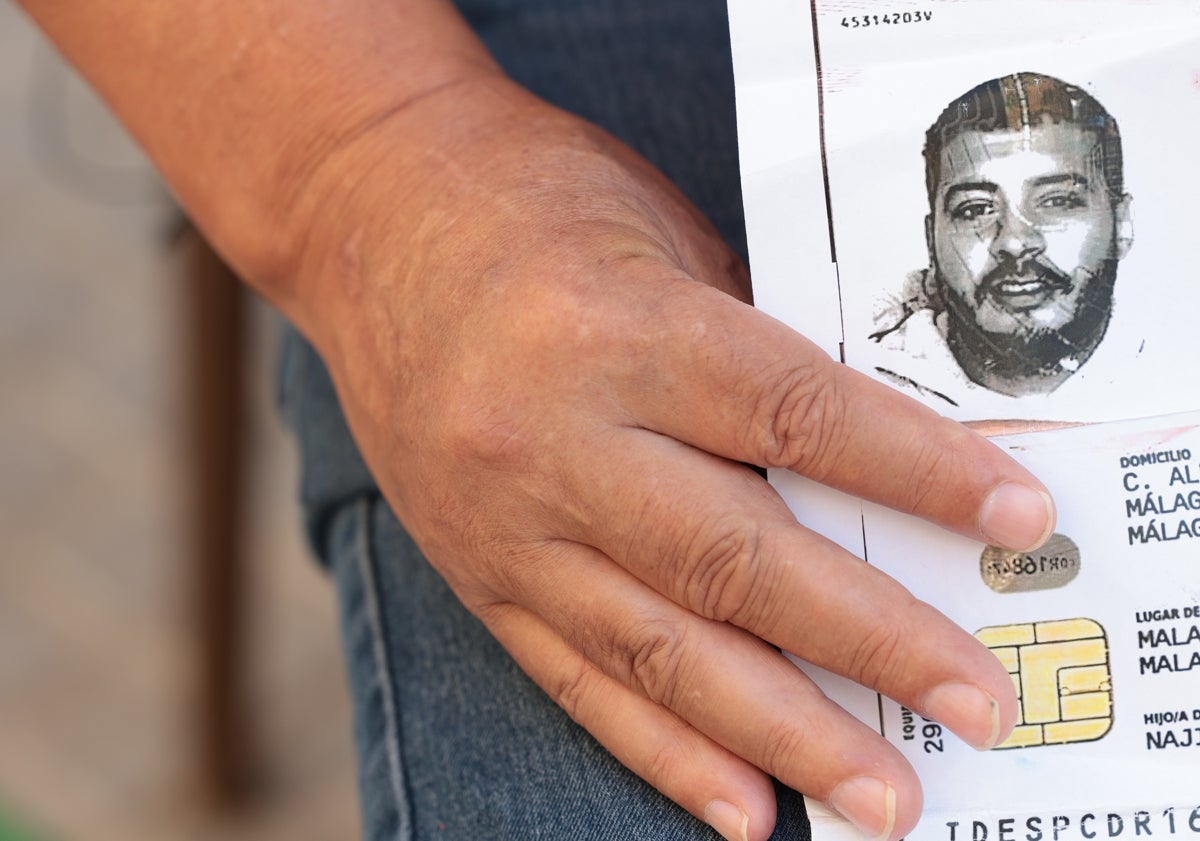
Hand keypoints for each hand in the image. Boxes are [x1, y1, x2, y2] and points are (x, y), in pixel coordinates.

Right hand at [299, 74, 1054, 840]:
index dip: (916, 473)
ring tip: (883, 797)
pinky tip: (744, 807)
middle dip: (871, 641)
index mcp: (617, 331)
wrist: (373, 218)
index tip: (1014, 517)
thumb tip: (866, 460)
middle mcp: (556, 440)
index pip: (793, 414)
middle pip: (737, 562)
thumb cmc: (528, 205)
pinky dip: (665, 752)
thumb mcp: (662, 239)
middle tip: (975, 703)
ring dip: (784, 735)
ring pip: (661, 650)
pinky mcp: (479, 573)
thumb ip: (753, 350)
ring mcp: (508, 522)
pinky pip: (576, 681)